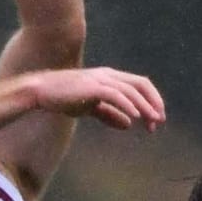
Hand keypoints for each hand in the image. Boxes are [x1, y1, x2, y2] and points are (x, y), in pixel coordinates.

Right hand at [21, 64, 164, 130]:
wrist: (42, 91)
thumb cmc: (65, 97)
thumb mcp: (91, 107)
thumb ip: (110, 114)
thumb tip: (129, 124)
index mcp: (110, 78)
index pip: (140, 84)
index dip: (152, 100)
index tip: (156, 119)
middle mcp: (109, 75)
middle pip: (141, 84)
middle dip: (154, 102)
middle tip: (160, 121)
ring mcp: (100, 80)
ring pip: (130, 91)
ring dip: (144, 106)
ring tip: (152, 121)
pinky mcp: (92, 87)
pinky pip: (115, 95)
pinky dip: (127, 105)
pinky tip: (135, 117)